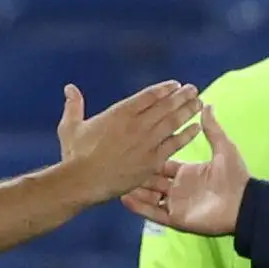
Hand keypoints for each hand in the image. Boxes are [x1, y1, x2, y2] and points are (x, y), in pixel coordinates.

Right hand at [57, 81, 198, 206]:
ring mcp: (146, 142)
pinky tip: (197, 127)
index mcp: (120, 113)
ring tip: (199, 102)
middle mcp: (137, 124)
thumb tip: (69, 88)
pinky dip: (187, 134)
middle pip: (165, 105)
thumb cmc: (74, 156)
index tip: (175, 85)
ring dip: (188, 110)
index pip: (149, 95)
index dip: (164, 89)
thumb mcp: (70, 127)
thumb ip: (74, 106)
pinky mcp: (151, 161)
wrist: (82, 182)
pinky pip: (175, 144)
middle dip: (181, 96)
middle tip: (194, 89)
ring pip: (173, 122)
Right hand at [125, 103, 246, 235]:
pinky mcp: (176, 218)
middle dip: (137, 172)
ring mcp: (176, 204)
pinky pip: (154, 213)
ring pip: (149, 197)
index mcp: (187, 172)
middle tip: (119, 163)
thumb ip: (212, 129)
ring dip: (134, 189)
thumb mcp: (223, 148)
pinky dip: (139, 207)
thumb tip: (207, 105)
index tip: (134, 147)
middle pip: (152, 180)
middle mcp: (179, 188)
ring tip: (117, 179)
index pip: (162, 164)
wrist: (243, 204)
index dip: (149, 157)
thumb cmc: (235, 177)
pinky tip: (124, 197)